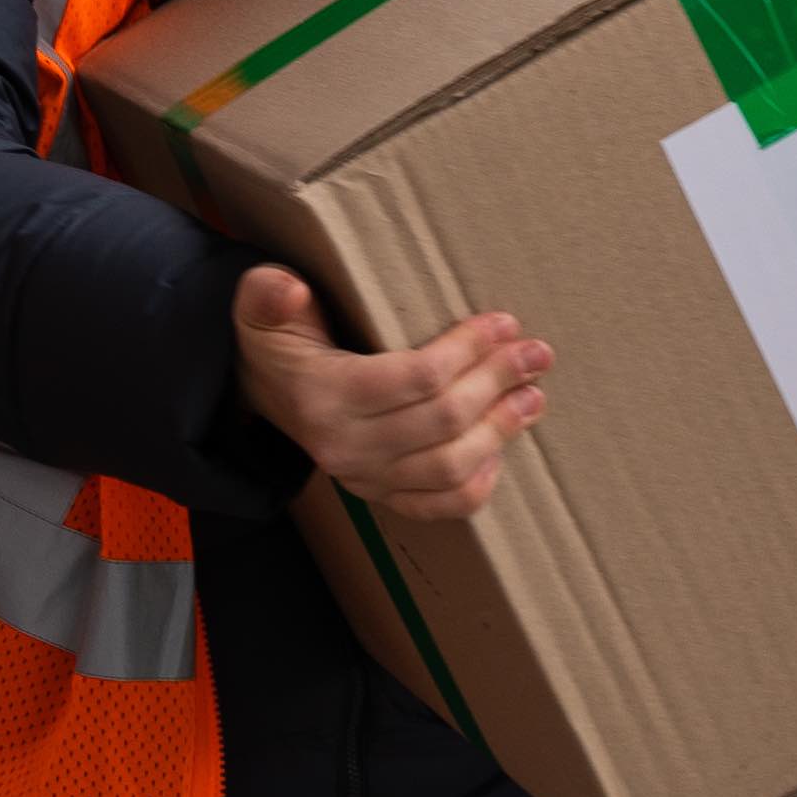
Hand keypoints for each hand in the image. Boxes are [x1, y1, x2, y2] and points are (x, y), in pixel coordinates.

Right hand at [236, 262, 547, 519]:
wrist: (263, 393)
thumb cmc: (278, 342)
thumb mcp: (261, 308)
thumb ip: (267, 293)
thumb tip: (289, 290)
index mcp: (324, 396)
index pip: (416, 377)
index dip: (468, 350)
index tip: (505, 324)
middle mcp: (345, 447)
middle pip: (443, 420)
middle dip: (497, 382)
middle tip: (535, 354)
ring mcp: (364, 478)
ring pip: (449, 466)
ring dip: (500, 431)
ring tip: (532, 396)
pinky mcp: (380, 496)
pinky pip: (439, 506)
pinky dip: (476, 485)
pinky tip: (500, 451)